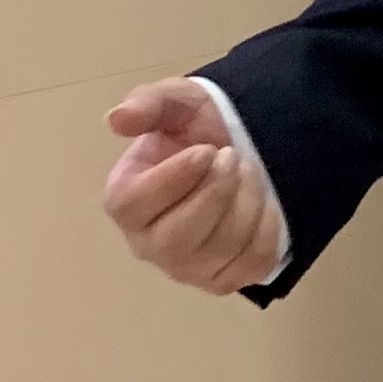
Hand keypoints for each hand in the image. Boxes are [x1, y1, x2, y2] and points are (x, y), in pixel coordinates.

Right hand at [103, 79, 284, 295]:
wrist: (237, 148)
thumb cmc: (195, 129)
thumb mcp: (176, 102)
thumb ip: (148, 103)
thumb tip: (116, 118)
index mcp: (125, 200)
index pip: (134, 205)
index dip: (174, 177)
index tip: (206, 150)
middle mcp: (148, 244)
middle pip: (177, 238)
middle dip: (216, 191)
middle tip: (232, 157)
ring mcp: (186, 267)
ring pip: (220, 249)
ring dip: (245, 200)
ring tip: (247, 172)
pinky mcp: (224, 279)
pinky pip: (253, 261)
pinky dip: (266, 225)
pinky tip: (259, 202)